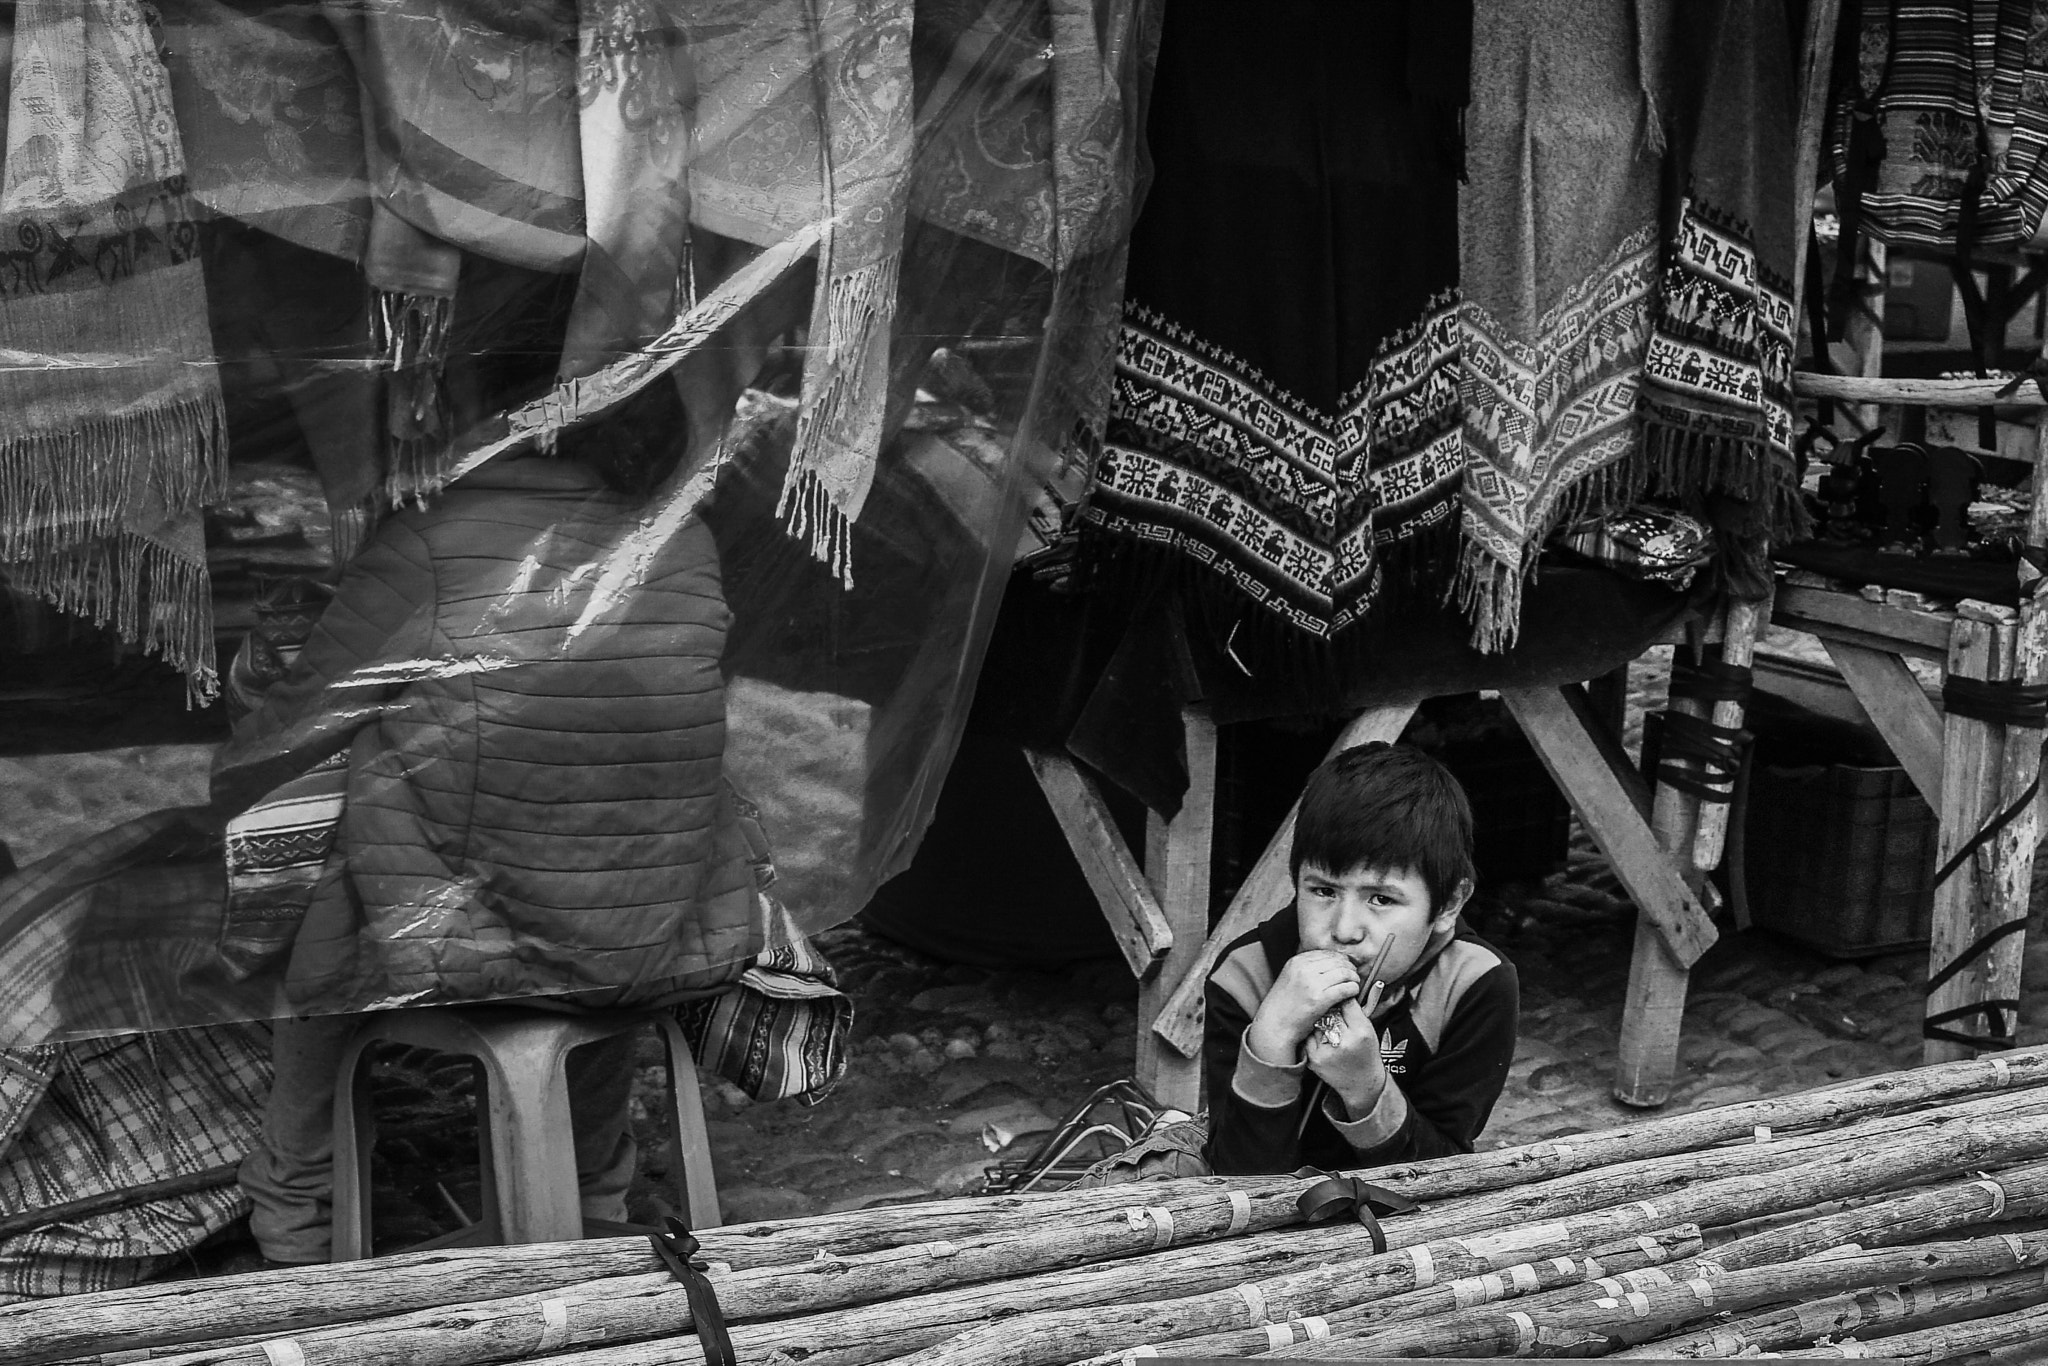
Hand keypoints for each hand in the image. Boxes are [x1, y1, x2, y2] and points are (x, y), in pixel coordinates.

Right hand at [1247, 949, 1359, 1064]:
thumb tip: (1331, 964)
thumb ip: (1306, 969)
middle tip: (1354, 975)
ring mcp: (1311, 983)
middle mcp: (1304, 969)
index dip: (1341, 960)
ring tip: (1355, 984)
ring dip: (1353, 978)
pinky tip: (1353, 993)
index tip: (1347, 966)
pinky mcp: (1319, 999)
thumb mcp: (1290, 978)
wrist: (1274, 1026)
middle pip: (1337, 961)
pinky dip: (1353, 989)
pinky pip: (1345, 988)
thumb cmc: (1283, 1005)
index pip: (1327, 953)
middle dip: (1350, 968)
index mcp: (1296, 961)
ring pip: (1344, 973)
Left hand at [1304, 997, 1387, 1118]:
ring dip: (1321, 1021)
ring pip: (1317, 1022)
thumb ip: (1354, 1010)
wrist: (1361, 1084)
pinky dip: (1315, 1034)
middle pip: (1330, 1011)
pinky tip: (1323, 1039)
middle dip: (1332, 1009)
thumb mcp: (1368, 1030)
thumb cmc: (1367, 1055)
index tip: (1343, 996)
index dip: (1344, 997)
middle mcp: (1342, 1042)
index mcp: (1360, 1033)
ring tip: (1331, 1030)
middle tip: (1336, 1015)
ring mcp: (1325, 1052)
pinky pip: (1310, 1036)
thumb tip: (1340, 990)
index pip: (1346, 1003)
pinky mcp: (1314, 1059)